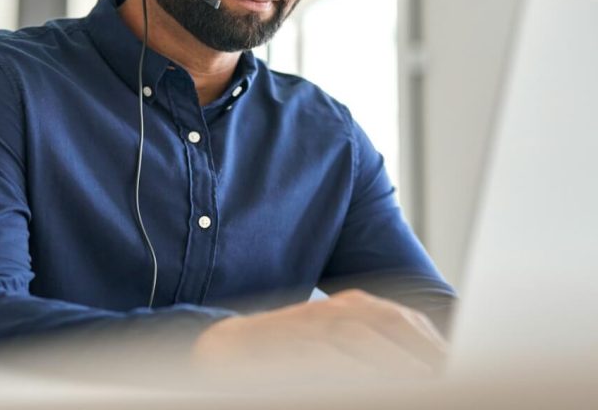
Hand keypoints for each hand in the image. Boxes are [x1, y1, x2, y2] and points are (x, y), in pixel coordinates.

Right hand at [192, 289, 447, 387]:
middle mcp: (337, 309)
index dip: (431, 340)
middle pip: (392, 323)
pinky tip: (384, 385)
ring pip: (368, 339)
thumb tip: (417, 364)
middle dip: (425, 349)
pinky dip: (362, 372)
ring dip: (401, 362)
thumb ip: (370, 342)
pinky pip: (337, 360)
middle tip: (450, 372)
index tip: (454, 361)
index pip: (403, 317)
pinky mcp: (299, 346)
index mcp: (351, 304)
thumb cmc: (292, 348)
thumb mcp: (334, 336)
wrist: (234, 348)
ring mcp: (317, 326)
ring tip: (428, 381)